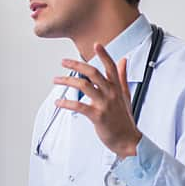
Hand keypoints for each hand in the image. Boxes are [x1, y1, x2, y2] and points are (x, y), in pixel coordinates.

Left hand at [54, 43, 141, 157]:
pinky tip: (58, 103)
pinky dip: (66, 103)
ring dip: (67, 81)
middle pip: (93, 73)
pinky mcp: (97, 116)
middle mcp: (111, 94)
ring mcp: (104, 105)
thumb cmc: (124, 119)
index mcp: (117, 88)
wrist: (128, 141)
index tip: (96, 44)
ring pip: (84, 86)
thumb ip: (122, 77)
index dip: (104, 55)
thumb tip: (123, 60)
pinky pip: (79, 106)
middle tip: (64, 62)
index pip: (111, 67)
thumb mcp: (126, 95)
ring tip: (56, 80)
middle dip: (77, 65)